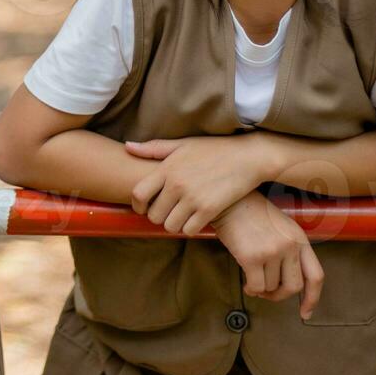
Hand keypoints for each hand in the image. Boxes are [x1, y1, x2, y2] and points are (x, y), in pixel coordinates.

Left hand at [127, 136, 265, 235]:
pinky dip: (190, 228)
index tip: (143, 207)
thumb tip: (127, 146)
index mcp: (168, 168)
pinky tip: (195, 218)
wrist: (248, 157)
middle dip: (157, 216)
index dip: (137, 205)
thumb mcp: (182, 144)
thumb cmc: (213, 149)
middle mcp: (177, 184)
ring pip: (170, 226)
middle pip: (153, 215)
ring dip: (173, 224)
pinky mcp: (209, 210)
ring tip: (181, 216)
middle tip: (167, 211)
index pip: (138, 194)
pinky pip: (189, 230)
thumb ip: (154, 148)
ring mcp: (193, 198)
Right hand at [210, 192, 322, 319]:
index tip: (305, 313)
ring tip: (252, 280)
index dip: (312, 298)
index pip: (316, 276)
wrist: (228, 200)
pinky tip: (245, 283)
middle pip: (294, 287)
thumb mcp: (281, 227)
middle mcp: (290, 246)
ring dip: (261, 289)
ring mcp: (272, 251)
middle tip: (268, 294)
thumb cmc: (250, 213)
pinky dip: (251, 289)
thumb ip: (289, 250)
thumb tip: (284, 281)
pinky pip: (256, 286)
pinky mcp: (252, 256)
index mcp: (300, 239)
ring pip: (270, 287)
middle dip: (279, 296)